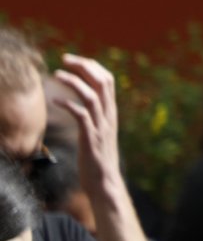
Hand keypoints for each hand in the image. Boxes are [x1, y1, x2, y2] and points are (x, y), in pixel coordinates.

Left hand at [54, 55, 125, 202]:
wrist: (105, 181)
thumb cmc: (97, 158)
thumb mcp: (99, 131)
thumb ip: (95, 116)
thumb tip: (85, 104)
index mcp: (111, 111)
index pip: (107, 79)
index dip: (91, 66)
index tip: (74, 60)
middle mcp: (109, 115)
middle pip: (102, 81)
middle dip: (84, 66)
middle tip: (65, 59)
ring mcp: (101, 126)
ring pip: (91, 95)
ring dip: (73, 82)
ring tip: (55, 75)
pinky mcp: (91, 137)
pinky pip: (81, 115)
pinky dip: (68, 105)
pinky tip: (54, 101)